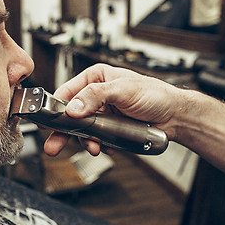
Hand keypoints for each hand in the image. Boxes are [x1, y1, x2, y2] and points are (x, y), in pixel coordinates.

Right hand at [44, 64, 183, 155]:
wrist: (174, 116)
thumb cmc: (155, 95)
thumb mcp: (124, 89)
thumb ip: (96, 95)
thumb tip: (74, 107)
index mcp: (95, 78)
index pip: (67, 92)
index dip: (57, 108)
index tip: (50, 122)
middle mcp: (95, 95)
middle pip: (70, 114)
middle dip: (63, 131)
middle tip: (53, 146)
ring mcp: (101, 112)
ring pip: (82, 129)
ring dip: (85, 140)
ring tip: (93, 147)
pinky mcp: (108, 127)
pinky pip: (95, 138)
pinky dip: (98, 144)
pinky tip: (106, 146)